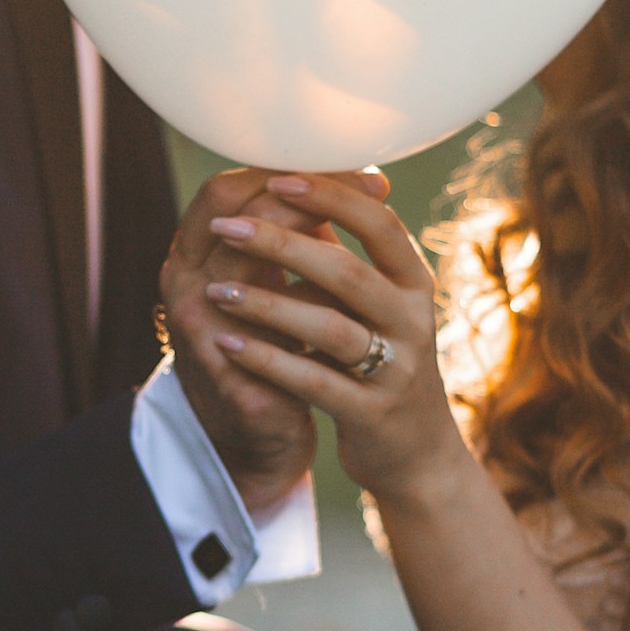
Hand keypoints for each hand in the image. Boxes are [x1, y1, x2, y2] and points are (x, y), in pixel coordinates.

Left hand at [200, 172, 462, 501]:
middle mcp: (412, 320)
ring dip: (266, 305)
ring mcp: (395, 369)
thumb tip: (296, 186)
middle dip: (283, 244)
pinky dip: (267, 361)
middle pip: (348, 272)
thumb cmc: (382, 360)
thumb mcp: (373, 302)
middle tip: (227, 229)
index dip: (331, 196)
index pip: (379, 223)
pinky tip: (227, 345)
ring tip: (214, 292)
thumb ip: (340, 252)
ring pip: (329, 327)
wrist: (416, 453)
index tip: (277, 177)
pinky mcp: (370, 414)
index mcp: (413, 282)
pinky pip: (313, 382)